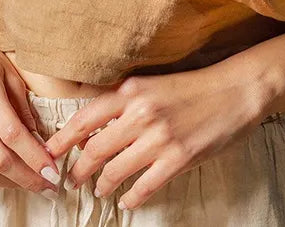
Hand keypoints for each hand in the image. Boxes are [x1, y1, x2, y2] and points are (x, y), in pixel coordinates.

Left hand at [41, 58, 270, 210]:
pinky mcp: (178, 158)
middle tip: (71, 180)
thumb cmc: (193, 87)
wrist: (235, 91)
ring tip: (98, 190)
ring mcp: (160, 137)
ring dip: (102, 185)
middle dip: (79, 169)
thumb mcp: (153, 84)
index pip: (86, 117)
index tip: (49, 153)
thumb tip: (92, 118)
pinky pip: (145, 185)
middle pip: (96, 149)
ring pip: (116, 170)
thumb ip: (124, 100)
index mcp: (132, 91)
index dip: (63, 139)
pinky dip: (132, 197)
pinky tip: (127, 200)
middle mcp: (141, 113)